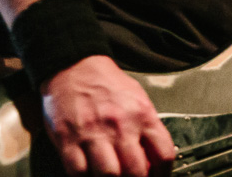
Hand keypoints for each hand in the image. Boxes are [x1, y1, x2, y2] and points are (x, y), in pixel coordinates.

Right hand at [40, 55, 176, 175]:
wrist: (75, 66)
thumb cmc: (107, 85)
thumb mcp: (138, 99)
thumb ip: (147, 129)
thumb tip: (151, 163)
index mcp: (142, 114)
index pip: (163, 155)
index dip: (162, 175)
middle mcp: (120, 125)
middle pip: (136, 172)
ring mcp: (93, 133)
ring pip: (108, 176)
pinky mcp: (68, 139)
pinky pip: (78, 172)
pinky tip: (90, 174)